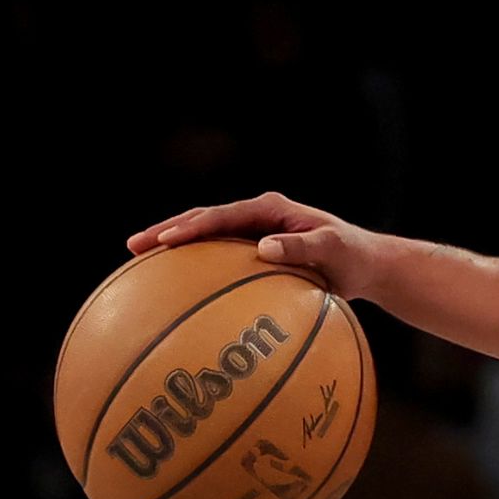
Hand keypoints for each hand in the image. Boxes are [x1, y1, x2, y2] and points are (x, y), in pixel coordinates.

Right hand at [126, 191, 389, 300]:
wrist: (365, 264)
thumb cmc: (352, 256)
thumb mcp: (332, 249)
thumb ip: (301, 245)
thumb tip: (264, 247)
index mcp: (271, 208)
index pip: (222, 214)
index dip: (192, 226)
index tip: (166, 240)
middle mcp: (257, 215)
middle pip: (203, 219)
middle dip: (167, 230)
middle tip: (133, 246)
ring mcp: (252, 232)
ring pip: (205, 236)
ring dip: (173, 245)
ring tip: (137, 260)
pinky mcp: (253, 252)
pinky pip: (217, 258)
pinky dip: (193, 267)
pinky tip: (170, 290)